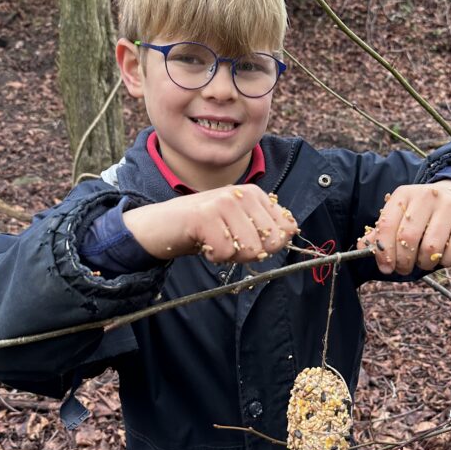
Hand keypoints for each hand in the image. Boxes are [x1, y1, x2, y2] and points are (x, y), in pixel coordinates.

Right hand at [123, 184, 297, 263]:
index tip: (246, 239)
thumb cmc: (202, 229)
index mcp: (255, 194)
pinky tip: (202, 242)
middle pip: (272, 242)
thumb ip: (265, 228)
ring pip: (251, 249)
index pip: (287, 229)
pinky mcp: (205, 216)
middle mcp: (243, 193)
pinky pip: (226, 252)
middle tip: (227, 242)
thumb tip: (290, 235)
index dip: (269, 245)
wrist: (160, 225)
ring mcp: (224, 202)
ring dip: (231, 255)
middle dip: (251, 253)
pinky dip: (214, 256)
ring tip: (214, 241)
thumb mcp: (238, 224)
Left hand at [357, 180, 450, 274]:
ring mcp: (449, 205)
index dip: (384, 252)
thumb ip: (382, 231)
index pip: (387, 226)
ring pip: (431, 248)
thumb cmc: (423, 210)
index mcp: (404, 195)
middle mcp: (426, 196)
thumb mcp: (401, 213)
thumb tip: (362, 248)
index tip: (385, 268)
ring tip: (423, 262)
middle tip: (404, 268)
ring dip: (424, 264)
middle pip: (408, 239)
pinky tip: (442, 258)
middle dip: (403, 262)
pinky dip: (446, 262)